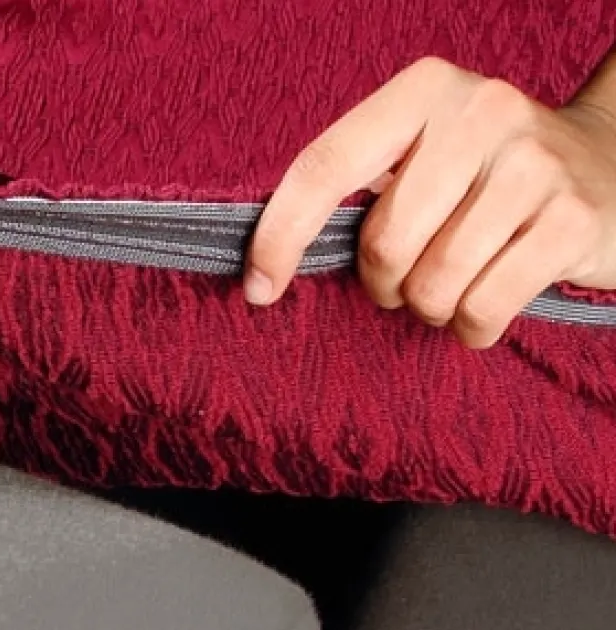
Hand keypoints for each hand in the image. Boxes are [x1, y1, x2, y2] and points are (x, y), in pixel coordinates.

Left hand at [244, 56, 615, 347]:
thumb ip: (357, 188)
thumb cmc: (480, 179)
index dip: (281, 237)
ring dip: (432, 309)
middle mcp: (481, 113)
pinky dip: (473, 328)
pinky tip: (488, 303)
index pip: (325, 167)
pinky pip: (481, 311)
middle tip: (410, 277)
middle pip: (383, 245)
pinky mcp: (571, 221)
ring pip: (432, 287)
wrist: (607, 168)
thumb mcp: (420, 157)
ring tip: (455, 282)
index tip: (258, 291)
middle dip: (385, 285)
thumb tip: (266, 266)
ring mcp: (533, 165)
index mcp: (422, 92)